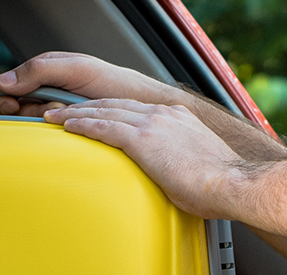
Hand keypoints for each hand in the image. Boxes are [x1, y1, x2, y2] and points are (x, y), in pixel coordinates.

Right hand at [0, 51, 177, 116]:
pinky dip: (57, 129)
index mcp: (44, 73)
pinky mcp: (66, 129)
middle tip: (43, 110)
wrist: (140, 104)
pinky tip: (71, 124)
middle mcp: (46, 93)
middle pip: (14, 107)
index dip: (3, 98)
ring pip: (31, 122)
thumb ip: (40, 70)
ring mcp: (55, 112)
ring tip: (68, 110)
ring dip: (46, 117)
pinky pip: (47, 134)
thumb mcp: (76, 69)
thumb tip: (2, 81)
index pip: (8, 86)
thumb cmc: (112, 81)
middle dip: (26, 109)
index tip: (11, 105)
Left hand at [45, 99, 249, 218]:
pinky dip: (83, 125)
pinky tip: (68, 126)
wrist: (231, 182)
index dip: (109, 107)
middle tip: (64, 108)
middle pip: (114, 103)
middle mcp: (163, 114)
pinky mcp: (143, 139)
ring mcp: (153, 123)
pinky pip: (104, 128)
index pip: (134, 107)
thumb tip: (172, 171)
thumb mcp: (196, 161)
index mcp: (177, 117)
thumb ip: (178, 157)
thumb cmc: (219, 181)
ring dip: (76, 113)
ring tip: (55, 115)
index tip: (94, 110)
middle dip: (86, 105)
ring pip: (104, 111)